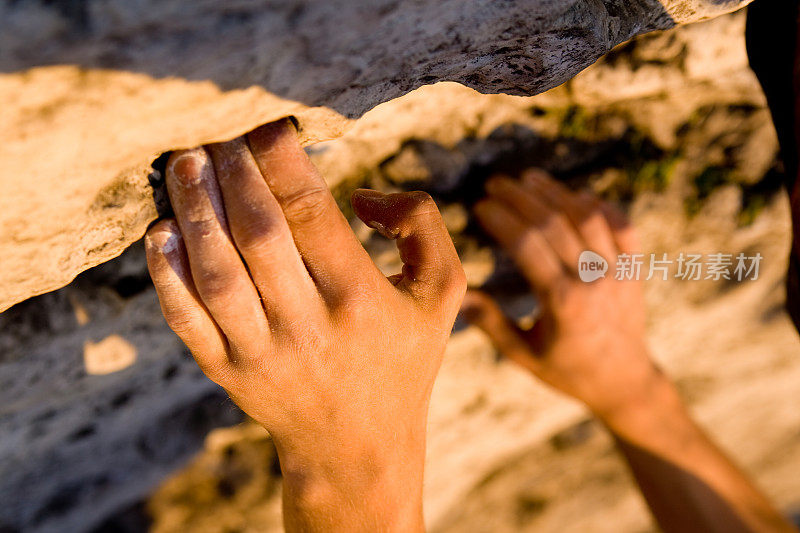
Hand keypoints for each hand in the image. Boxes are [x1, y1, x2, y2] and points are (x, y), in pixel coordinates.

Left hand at [144, 119, 465, 530]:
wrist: (358, 448)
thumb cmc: (402, 361)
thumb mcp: (442, 295)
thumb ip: (421, 227)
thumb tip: (362, 194)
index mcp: (361, 299)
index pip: (311, 214)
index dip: (281, 161)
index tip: (266, 126)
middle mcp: (309, 326)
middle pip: (257, 234)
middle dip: (232, 174)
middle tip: (218, 136)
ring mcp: (262, 353)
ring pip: (215, 272)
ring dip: (194, 211)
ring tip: (183, 164)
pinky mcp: (228, 373)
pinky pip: (187, 319)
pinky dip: (167, 275)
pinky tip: (159, 233)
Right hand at [462, 169, 662, 423]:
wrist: (625, 383)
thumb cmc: (567, 372)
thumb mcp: (524, 356)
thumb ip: (492, 324)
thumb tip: (460, 295)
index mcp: (563, 303)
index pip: (528, 246)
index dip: (502, 219)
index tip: (481, 206)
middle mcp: (594, 282)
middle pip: (555, 223)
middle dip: (521, 197)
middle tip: (496, 183)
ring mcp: (620, 272)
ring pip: (589, 217)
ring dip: (557, 192)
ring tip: (529, 178)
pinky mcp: (636, 269)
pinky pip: (622, 224)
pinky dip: (599, 205)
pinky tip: (575, 195)